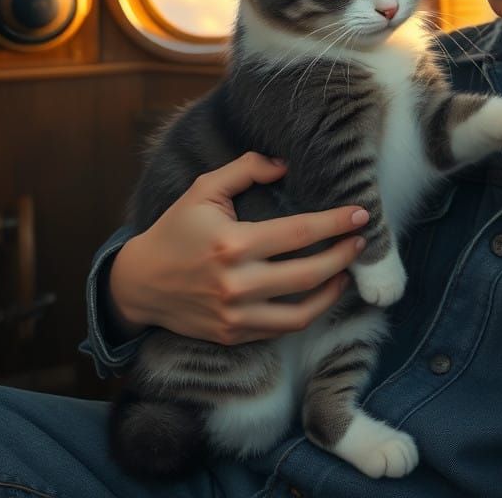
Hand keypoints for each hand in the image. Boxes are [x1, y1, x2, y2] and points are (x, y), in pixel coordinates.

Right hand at [107, 151, 368, 344]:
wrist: (139, 284)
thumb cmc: (176, 230)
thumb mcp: (204, 189)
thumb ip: (246, 168)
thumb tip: (286, 165)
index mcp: (233, 244)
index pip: (300, 233)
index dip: (336, 223)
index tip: (361, 213)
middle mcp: (237, 284)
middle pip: (309, 273)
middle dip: (344, 255)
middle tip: (362, 240)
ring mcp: (235, 316)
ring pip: (302, 312)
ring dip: (333, 290)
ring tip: (348, 270)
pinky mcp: (233, 335)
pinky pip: (282, 328)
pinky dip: (308, 312)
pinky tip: (321, 293)